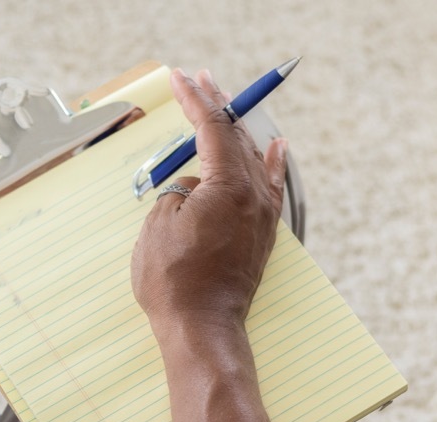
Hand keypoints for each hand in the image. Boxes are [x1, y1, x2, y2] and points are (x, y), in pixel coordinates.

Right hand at [131, 68, 287, 335]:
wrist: (202, 328)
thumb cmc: (173, 283)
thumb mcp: (158, 226)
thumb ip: (177, 193)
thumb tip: (193, 189)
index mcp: (227, 186)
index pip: (210, 128)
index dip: (194, 100)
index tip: (180, 77)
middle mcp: (253, 195)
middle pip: (235, 136)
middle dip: (216, 106)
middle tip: (200, 80)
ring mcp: (262, 216)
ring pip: (252, 158)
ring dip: (236, 131)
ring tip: (224, 108)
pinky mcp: (262, 236)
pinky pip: (272, 186)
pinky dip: (273, 163)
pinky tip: (278, 148)